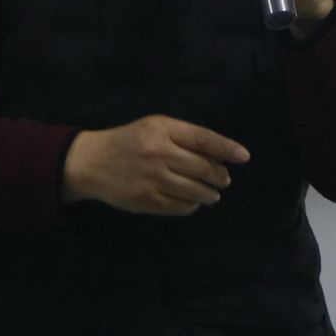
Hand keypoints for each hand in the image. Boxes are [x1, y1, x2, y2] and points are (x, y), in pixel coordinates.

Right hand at [62, 115, 250, 216]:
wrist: (91, 162)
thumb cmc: (128, 141)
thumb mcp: (154, 127)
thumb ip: (184, 137)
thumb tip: (219, 157)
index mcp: (162, 130)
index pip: (203, 139)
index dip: (227, 148)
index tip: (244, 157)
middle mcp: (158, 153)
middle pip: (203, 168)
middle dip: (219, 176)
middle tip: (224, 180)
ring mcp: (152, 179)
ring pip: (195, 191)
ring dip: (209, 194)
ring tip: (212, 195)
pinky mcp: (146, 200)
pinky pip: (179, 207)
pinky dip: (191, 206)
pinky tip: (192, 203)